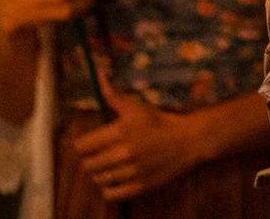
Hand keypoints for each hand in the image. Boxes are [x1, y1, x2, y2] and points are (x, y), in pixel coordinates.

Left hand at [73, 71, 200, 201]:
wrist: (187, 140)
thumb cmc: (160, 121)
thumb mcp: (136, 106)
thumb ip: (113, 95)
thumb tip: (98, 74)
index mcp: (121, 131)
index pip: (83, 146)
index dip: (81, 145)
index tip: (87, 144)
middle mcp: (124, 152)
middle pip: (88, 165)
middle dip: (89, 160)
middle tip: (97, 155)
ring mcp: (133, 171)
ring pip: (99, 180)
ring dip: (99, 174)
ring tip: (106, 167)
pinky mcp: (141, 185)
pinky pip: (112, 194)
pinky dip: (109, 189)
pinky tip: (114, 179)